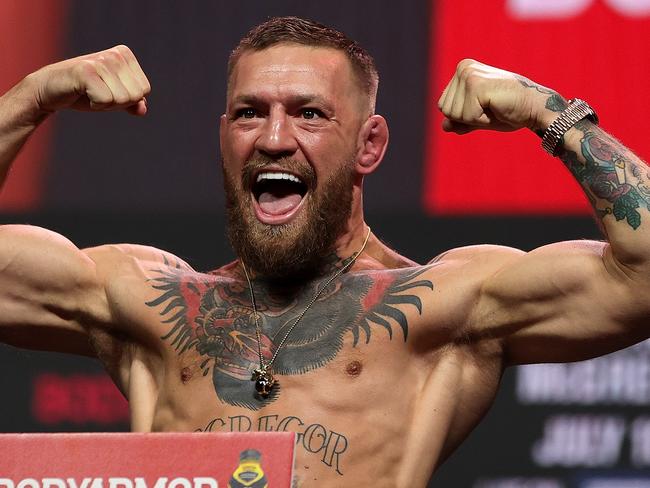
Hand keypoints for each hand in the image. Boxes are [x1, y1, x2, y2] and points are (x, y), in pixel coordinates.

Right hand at [25, 45, 150, 116]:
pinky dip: (95, 105)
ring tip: (89, 92)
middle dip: (117, 103)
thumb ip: (133, 102)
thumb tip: (143, 109)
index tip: (106, 90)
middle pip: (135, 96)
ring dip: (104, 104)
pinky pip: (105, 100)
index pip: (144, 90)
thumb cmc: (84, 92)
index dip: (126, 99)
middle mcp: (115, 54)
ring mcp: (100, 61)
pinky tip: (82, 93)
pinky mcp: (86, 71)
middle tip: (97, 92)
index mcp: (124, 55)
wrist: (49, 90)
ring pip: (122, 99)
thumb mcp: (113, 98)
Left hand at [438, 59, 563, 134]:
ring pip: (454, 115)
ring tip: (494, 107)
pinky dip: (482, 120)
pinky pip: (467, 117)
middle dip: (468, 118)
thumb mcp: (478, 118)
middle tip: (490, 107)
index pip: (444, 106)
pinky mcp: (477, 86)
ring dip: (475, 119)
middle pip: (446, 110)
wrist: (534, 108)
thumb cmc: (508, 111)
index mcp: (462, 70)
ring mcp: (469, 75)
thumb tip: (444, 126)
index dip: (464, 116)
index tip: (484, 106)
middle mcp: (463, 68)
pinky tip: (496, 108)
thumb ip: (460, 121)